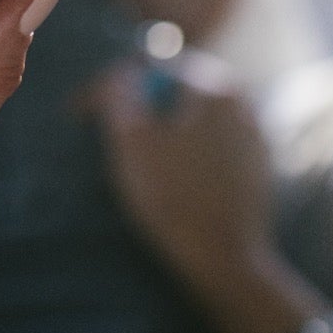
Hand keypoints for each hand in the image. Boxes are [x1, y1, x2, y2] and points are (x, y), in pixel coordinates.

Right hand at [95, 54, 278, 305]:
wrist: (226, 259)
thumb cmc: (173, 199)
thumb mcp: (132, 142)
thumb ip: (120, 94)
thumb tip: (119, 74)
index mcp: (214, 87)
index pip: (148, 73)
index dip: (107, 93)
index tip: (78, 118)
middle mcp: (242, 102)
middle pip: (170, 94)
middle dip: (135, 111)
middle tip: (103, 140)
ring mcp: (253, 135)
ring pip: (189, 121)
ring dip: (159, 133)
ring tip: (134, 165)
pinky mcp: (254, 167)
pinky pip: (208, 146)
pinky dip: (183, 154)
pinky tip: (168, 181)